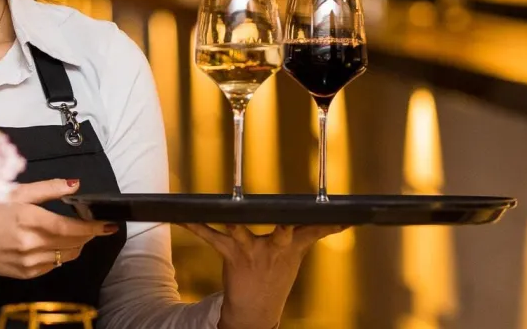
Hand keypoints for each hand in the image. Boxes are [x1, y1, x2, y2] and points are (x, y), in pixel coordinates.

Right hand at [0, 179, 117, 278]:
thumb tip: (75, 184)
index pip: (72, 227)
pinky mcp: (25, 273)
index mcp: (28, 219)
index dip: (94, 227)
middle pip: (74, 243)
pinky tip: (53, 244)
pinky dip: (60, 254)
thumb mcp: (12, 191)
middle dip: (88, 234)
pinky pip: (53, 265)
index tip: (109, 224)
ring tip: (74, 232)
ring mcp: (28, 261)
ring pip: (66, 256)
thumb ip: (47, 188)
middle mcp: (31, 243)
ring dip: (76, 245)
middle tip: (91, 224)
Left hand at [179, 224, 347, 328]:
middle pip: (284, 232)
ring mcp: (253, 251)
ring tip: (225, 215)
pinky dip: (195, 226)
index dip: (326, 223)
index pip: (314, 229)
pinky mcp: (232, 255)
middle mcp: (275, 248)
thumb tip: (345, 220)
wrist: (256, 310)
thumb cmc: (276, 274)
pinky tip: (182, 217)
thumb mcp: (299, 254)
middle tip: (287, 219)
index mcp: (293, 245)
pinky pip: (211, 236)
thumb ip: (318, 231)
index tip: (339, 216)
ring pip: (242, 232)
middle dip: (286, 225)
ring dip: (233, 224)